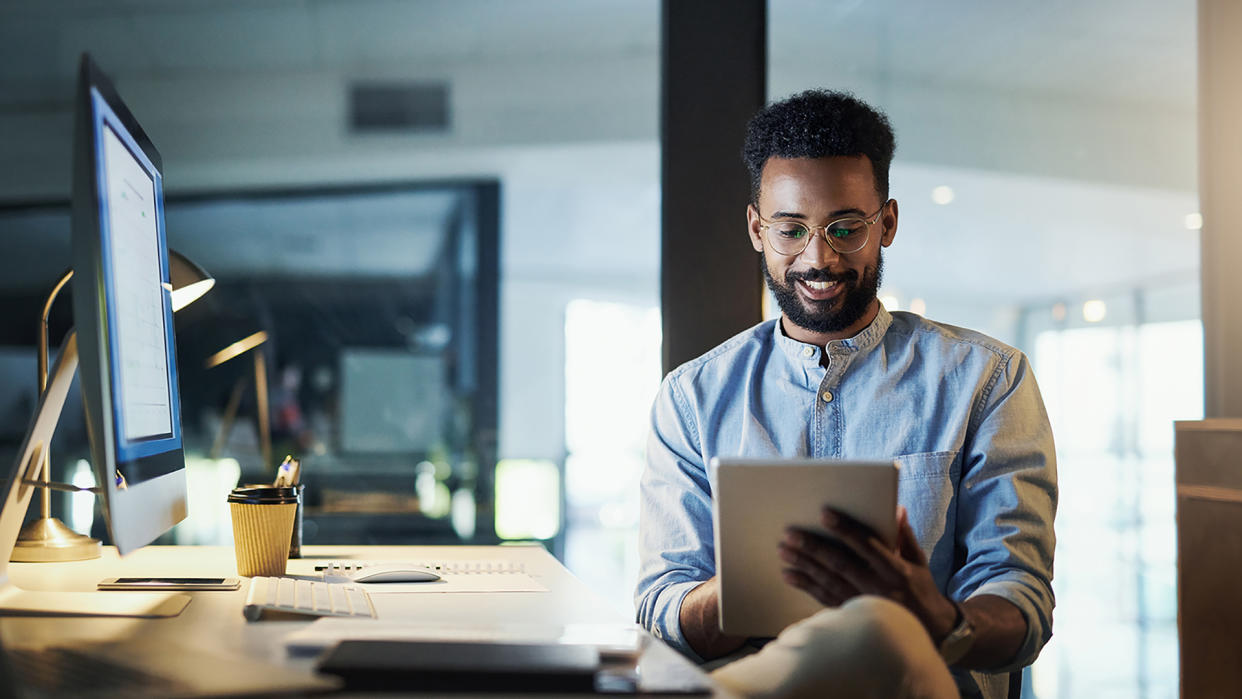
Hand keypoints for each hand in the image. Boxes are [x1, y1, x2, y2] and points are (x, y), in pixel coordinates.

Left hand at [778, 505, 958, 641]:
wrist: (930, 631)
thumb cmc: (922, 591)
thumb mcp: (919, 562)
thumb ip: (904, 535)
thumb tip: (896, 509)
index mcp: (895, 570)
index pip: (866, 545)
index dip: (845, 529)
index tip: (825, 514)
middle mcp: (877, 587)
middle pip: (840, 563)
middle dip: (814, 547)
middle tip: (791, 533)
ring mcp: (863, 603)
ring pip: (828, 581)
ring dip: (804, 565)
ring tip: (784, 550)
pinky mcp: (853, 615)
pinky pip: (825, 598)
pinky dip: (806, 586)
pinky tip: (789, 575)